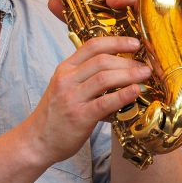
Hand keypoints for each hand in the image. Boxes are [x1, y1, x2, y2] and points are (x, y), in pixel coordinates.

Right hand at [26, 36, 150, 166]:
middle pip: (101, 60)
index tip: (134, 43)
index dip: (116, 41)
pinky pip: (105, 102)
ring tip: (144, 75)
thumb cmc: (55, 115)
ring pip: (104, 78)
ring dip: (129, 75)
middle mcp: (67, 79)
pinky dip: (123, 95)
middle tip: (144, 65)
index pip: (92, 46)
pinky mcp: (79, 116)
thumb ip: (86, 77)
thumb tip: (119, 71)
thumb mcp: (65, 87)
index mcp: (65, 69)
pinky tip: (135, 92)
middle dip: (127, 60)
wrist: (37, 140)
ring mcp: (72, 97)